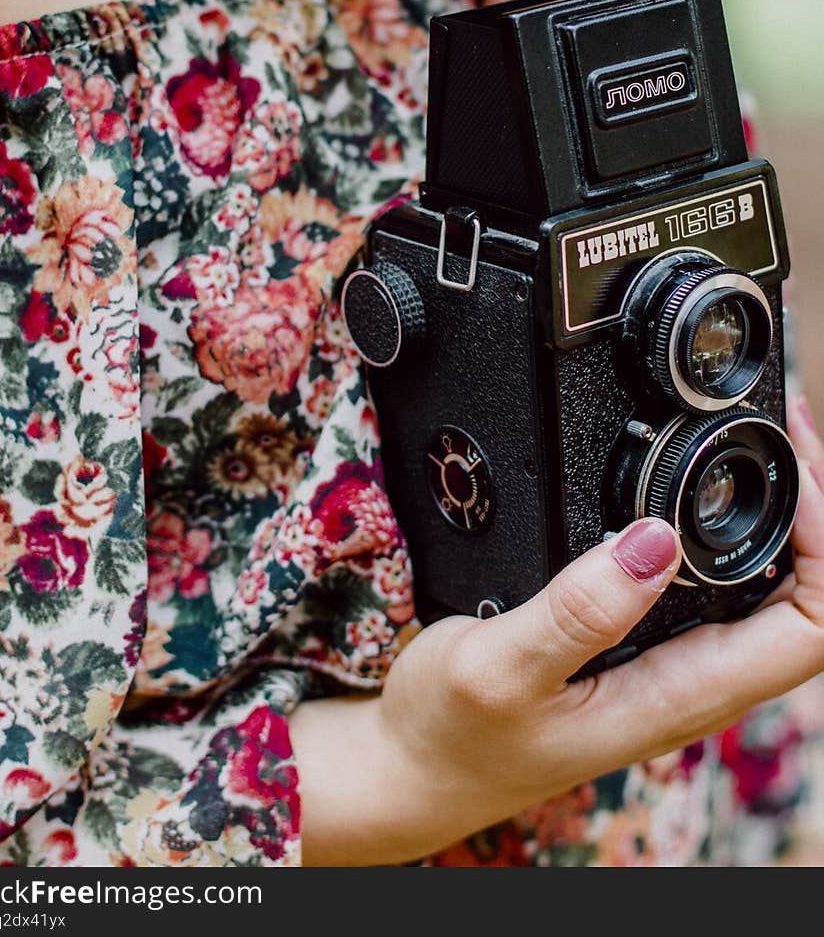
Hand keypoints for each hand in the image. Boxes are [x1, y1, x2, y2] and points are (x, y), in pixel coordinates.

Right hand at [293, 399, 823, 864]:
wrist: (414, 769)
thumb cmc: (451, 734)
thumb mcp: (498, 668)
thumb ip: (577, 611)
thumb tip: (656, 539)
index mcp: (677, 695)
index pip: (809, 630)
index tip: (792, 472)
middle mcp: (689, 683)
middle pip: (806, 602)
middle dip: (813, 513)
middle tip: (784, 429)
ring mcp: (669, 665)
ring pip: (765, 594)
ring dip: (778, 518)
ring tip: (763, 444)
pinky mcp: (640, 647)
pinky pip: (713, 590)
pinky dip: (723, 531)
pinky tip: (691, 490)